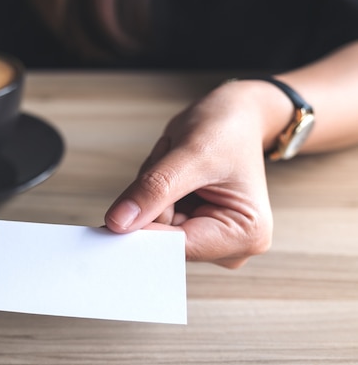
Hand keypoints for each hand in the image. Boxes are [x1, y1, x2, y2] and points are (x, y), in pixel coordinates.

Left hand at [104, 81, 277, 267]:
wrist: (233, 117)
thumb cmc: (226, 130)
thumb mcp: (190, 154)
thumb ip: (154, 190)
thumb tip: (118, 223)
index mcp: (246, 234)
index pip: (178, 247)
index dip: (144, 227)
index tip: (127, 205)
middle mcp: (231, 246)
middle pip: (162, 238)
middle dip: (153, 200)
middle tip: (171, 163)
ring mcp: (209, 238)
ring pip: (151, 225)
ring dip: (151, 191)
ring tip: (176, 163)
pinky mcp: (191, 227)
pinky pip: (150, 216)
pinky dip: (151, 191)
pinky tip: (172, 171)